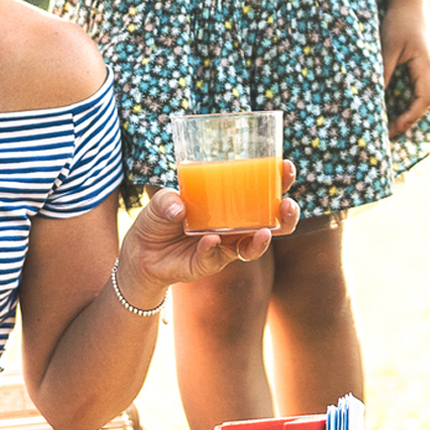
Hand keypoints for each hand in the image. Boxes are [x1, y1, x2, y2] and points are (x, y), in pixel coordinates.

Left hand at [123, 161, 302, 291]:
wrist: (141, 253)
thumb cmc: (158, 220)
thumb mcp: (159, 201)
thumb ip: (166, 200)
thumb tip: (180, 206)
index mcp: (229, 202)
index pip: (262, 190)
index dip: (279, 179)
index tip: (286, 167)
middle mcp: (234, 224)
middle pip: (272, 221)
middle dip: (287, 214)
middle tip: (288, 204)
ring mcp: (225, 245)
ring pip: (255, 245)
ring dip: (264, 239)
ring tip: (266, 232)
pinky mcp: (210, 262)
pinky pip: (217, 256)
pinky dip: (214, 248)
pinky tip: (210, 241)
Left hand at [381, 3, 429, 136]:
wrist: (408, 4)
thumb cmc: (400, 23)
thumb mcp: (389, 48)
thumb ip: (384, 72)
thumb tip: (376, 97)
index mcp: (425, 68)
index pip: (423, 101)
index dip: (410, 117)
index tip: (393, 128)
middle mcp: (428, 72)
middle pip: (422, 104)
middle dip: (407, 121)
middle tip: (387, 135)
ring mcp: (424, 70)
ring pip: (418, 99)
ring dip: (405, 113)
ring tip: (387, 127)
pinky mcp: (416, 67)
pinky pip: (412, 90)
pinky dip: (402, 102)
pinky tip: (388, 108)